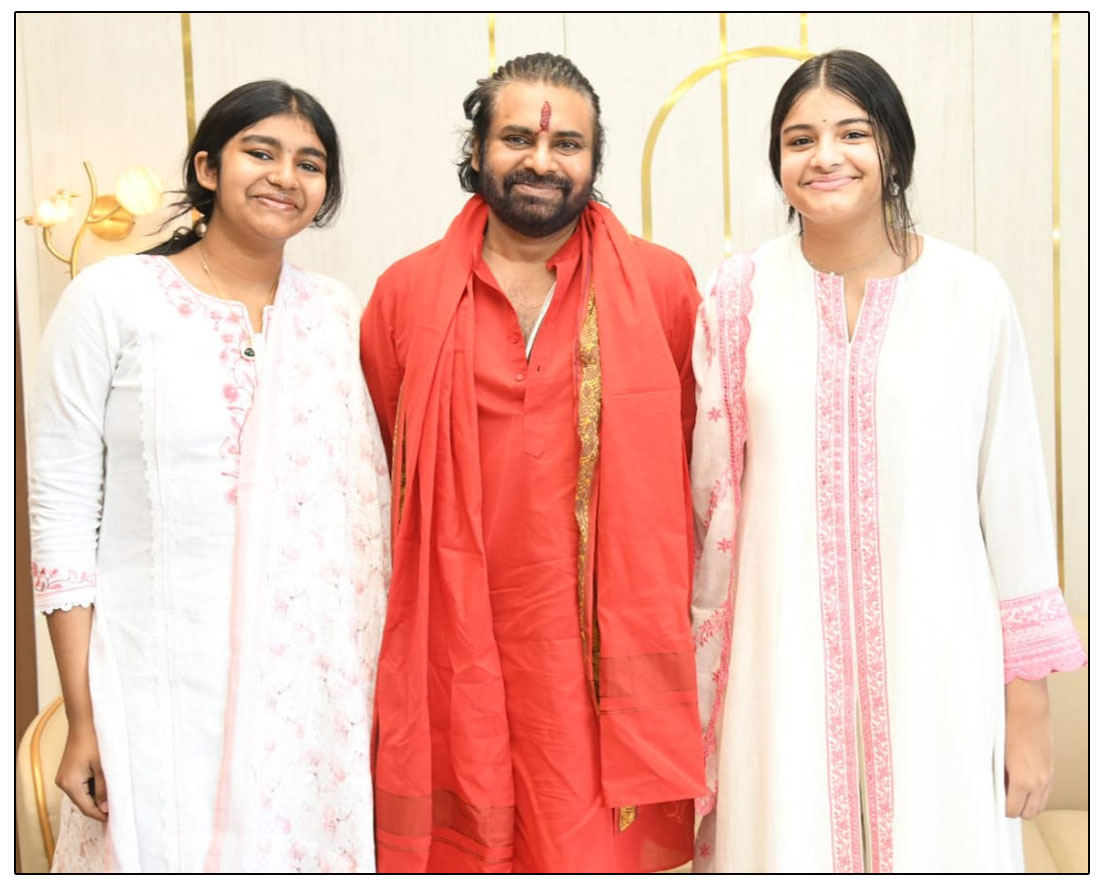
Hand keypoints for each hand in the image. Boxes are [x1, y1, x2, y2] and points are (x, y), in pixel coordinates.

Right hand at [55, 716, 107, 821]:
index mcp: (70, 784)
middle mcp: (63, 783)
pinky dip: (94, 788)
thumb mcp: (103, 766)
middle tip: (120, 811)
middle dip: (100, 807)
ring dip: (98, 797)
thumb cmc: (95, 740)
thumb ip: (104, 789)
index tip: (117, 819)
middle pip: (84, 803)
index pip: (87, 808)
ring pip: (83, 795)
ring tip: (116, 799)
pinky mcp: (69, 771)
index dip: (101, 815)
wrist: (85, 720)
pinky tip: (107, 786)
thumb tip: (106, 809)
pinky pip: (82, 786)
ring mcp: (65, 777)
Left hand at [1004, 677, 1052, 818]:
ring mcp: (1047, 776)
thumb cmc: (1008, 728)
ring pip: (1040, 805)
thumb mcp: (997, 756)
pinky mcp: (1051, 769)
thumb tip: (994, 788)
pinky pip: (1046, 792)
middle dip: (1015, 809)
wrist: (1028, 711)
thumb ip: (998, 777)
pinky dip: (1036, 793)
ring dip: (1027, 803)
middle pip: (1029, 812)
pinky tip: (1023, 782)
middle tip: (1003, 798)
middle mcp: (1038, 782)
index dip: (1002, 808)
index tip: (994, 802)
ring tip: (1012, 791)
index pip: (1013, 810)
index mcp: (1022, 780)